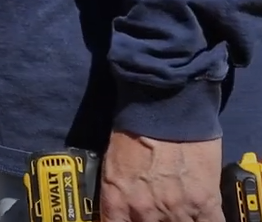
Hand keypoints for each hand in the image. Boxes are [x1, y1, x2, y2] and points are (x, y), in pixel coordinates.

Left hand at [101, 131, 224, 221]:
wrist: (162, 106)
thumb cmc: (134, 128)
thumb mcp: (112, 164)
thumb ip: (118, 193)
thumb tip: (124, 208)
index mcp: (117, 200)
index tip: (132, 219)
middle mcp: (144, 211)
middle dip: (153, 221)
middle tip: (157, 210)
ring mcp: (175, 209)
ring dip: (177, 221)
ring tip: (177, 208)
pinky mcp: (204, 202)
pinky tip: (199, 214)